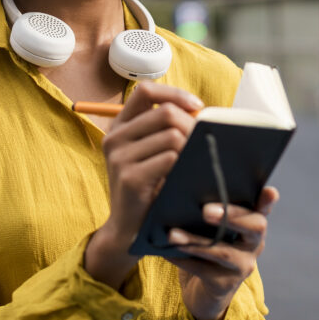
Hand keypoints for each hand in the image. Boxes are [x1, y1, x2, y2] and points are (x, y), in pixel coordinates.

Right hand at [84, 82, 203, 288]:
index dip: (174, 93)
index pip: (145, 90)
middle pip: (165, 112)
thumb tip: (201, 109)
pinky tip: (184, 178)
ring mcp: (119, 157)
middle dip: (191, 125)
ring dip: (190, 149)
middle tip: (203, 143)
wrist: (129, 229)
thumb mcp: (152, 151)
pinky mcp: (129, 177)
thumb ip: (167, 127)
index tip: (197, 105)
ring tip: (193, 164)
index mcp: (120, 125)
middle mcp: (115, 137)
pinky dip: (184, 166)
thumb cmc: (150, 186)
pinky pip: (169, 158)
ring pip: (171, 135)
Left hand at [167, 186, 278, 319]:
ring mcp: (243, 265)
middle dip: (231, 216)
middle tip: (205, 210)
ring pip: (223, 251)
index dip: (268, 200)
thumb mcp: (212, 225)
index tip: (269, 191)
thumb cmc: (206, 244)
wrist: (203, 289)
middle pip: (254, 227)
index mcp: (252, 222)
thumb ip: (210, 207)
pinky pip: (203, 270)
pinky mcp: (225, 284)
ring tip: (172, 234)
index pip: (264, 208)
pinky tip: (166, 251)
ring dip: (195, 241)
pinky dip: (182, 259)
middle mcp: (253, 243)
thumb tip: (182, 182)